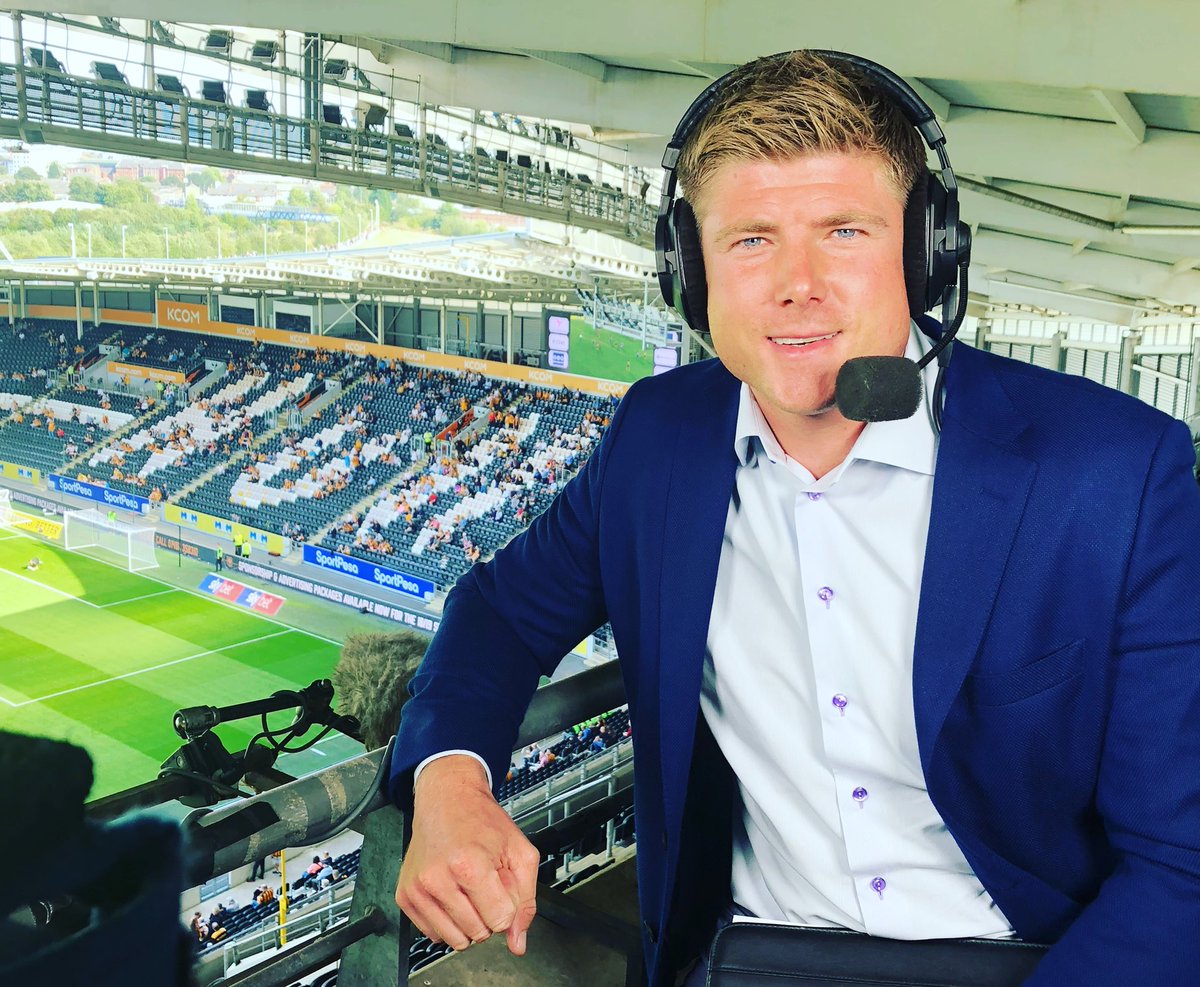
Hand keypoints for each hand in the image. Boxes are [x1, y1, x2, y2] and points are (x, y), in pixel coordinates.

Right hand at [396, 754, 539, 954]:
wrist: (447, 799)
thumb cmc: (483, 822)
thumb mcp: (520, 852)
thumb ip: (526, 901)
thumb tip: (518, 944)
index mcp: (469, 865)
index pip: (500, 921)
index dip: (507, 905)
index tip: (500, 883)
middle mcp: (437, 879)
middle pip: (478, 933)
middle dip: (488, 913)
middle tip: (484, 882)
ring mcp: (417, 889)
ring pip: (455, 940)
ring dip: (468, 921)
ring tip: (468, 889)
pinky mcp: (404, 896)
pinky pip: (434, 934)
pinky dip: (448, 919)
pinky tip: (451, 892)